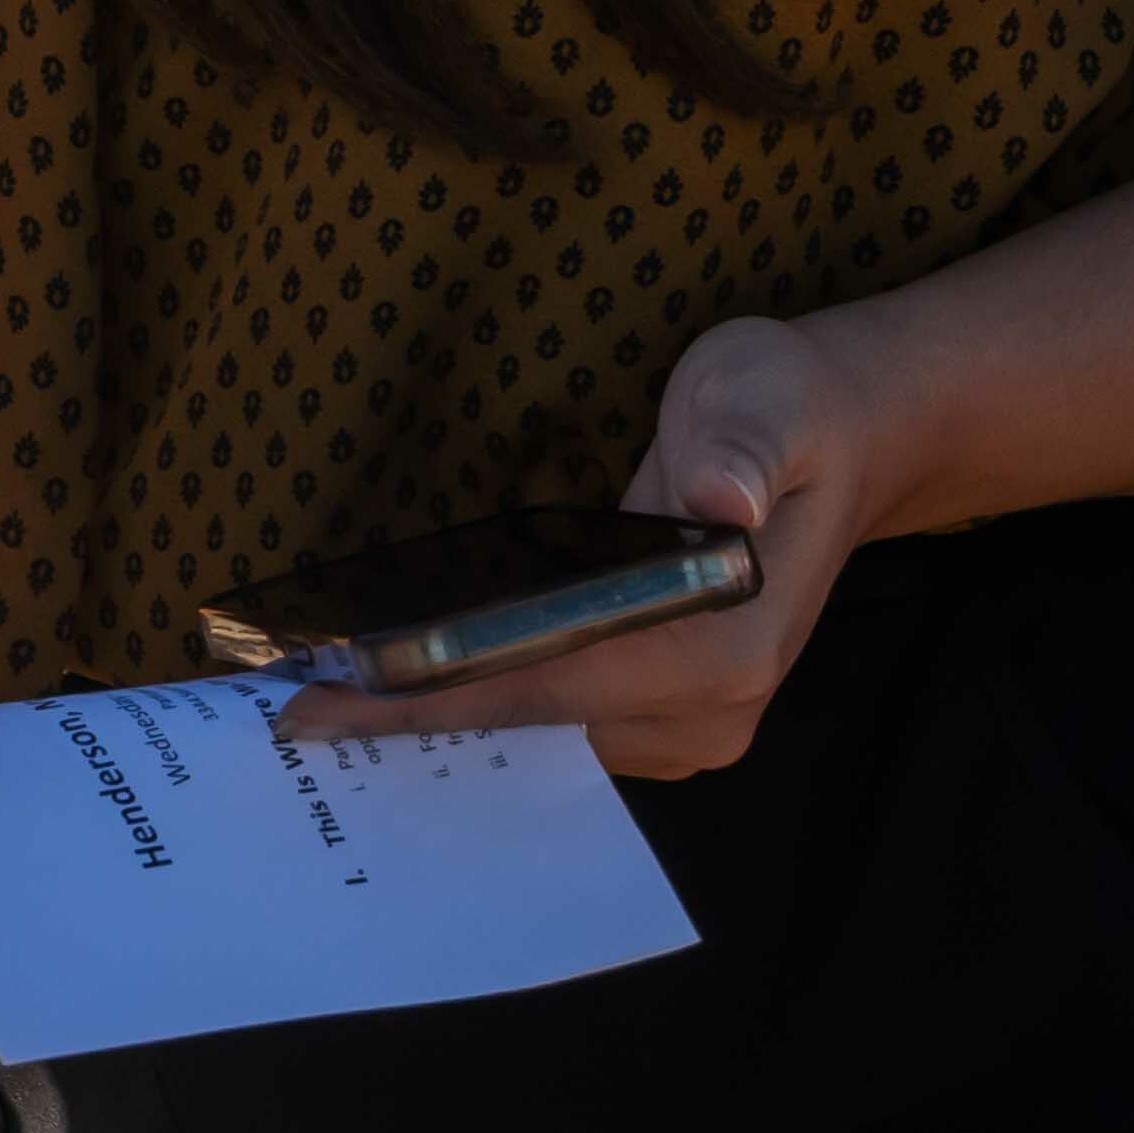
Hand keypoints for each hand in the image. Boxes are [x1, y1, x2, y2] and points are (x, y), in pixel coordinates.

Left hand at [281, 309, 889, 785]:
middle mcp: (712, 708)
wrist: (844, 438)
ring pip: (540, 740)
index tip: (325, 697)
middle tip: (289, 711)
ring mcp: (695, 726)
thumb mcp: (763, 392)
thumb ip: (736, 446)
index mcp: (727, 644)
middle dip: (415, 721)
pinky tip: (405, 692)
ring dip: (441, 722)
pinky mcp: (670, 718)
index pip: (551, 682)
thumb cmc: (789, 407)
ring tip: (326, 704)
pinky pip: (560, 727)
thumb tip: (719, 504)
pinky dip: (484, 711)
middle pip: (534, 728)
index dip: (435, 693)